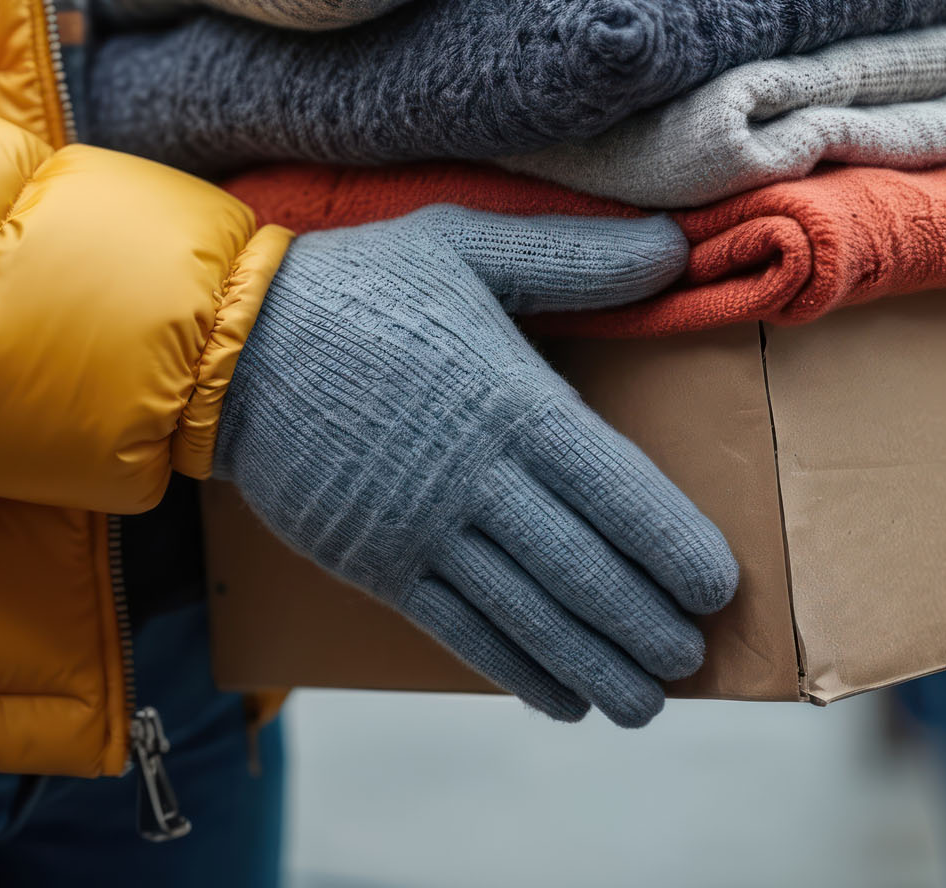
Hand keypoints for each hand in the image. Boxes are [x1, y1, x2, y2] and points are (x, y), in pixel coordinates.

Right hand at [215, 205, 735, 725]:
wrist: (227, 342)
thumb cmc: (359, 284)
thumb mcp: (465, 243)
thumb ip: (573, 257)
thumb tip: (673, 246)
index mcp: (507, 396)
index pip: (613, 485)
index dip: (670, 543)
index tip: (718, 585)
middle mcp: (472, 474)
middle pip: (579, 566)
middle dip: (644, 622)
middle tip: (691, 657)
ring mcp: (420, 527)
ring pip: (526, 613)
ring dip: (592, 663)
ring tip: (645, 701)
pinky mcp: (374, 562)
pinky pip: (458, 630)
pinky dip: (516, 670)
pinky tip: (561, 699)